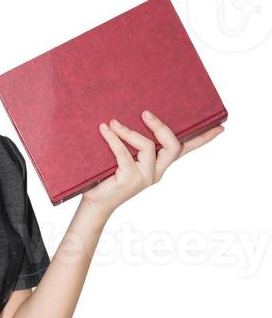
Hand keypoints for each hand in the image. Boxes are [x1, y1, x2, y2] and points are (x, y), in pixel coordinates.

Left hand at [81, 109, 224, 218]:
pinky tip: (105, 130)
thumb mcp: (124, 158)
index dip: (203, 139)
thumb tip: (124, 115)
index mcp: (159, 166)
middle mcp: (156, 172)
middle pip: (173, 146)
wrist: (96, 203)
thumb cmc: (108, 178)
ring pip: (148, 148)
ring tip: (114, 122)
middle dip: (162, 128)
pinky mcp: (129, 180)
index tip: (220, 127)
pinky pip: (124, 154)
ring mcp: (144, 177)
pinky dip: (114, 140)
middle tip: (146, 113)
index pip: (186, 150)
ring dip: (130, 132)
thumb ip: (131, 143)